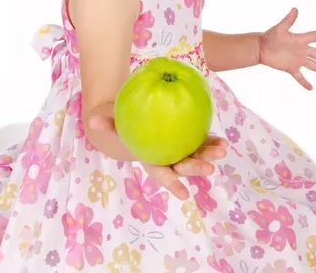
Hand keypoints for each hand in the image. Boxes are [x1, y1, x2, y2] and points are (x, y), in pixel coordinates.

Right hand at [89, 114, 227, 199]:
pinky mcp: (193, 139)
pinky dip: (214, 142)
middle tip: (208, 169)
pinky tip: (224, 142)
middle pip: (185, 166)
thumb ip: (108, 126)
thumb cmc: (130, 129)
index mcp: (155, 161)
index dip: (173, 185)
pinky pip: (205, 142)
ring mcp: (184, 150)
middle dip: (196, 168)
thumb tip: (92, 121)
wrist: (144, 124)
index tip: (183, 194)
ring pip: (199, 155)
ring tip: (222, 150)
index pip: (164, 175)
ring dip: (210, 154)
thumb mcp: (119, 128)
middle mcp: (172, 159)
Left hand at [259, 7, 315, 90]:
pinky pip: (299, 77)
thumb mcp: (279, 29)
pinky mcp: (290, 68)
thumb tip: (295, 9)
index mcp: (300, 40)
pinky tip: (311, 88)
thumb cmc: (269, 36)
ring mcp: (297, 60)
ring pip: (314, 66)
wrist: (259, 48)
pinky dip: (304, 82)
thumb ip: (288, 21)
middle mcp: (301, 50)